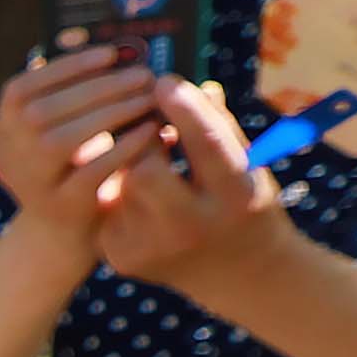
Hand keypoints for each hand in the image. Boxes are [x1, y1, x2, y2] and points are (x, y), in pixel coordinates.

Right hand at [0, 45, 158, 241]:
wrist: (62, 227)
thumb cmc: (71, 160)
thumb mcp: (62, 124)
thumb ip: (74, 91)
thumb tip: (115, 50)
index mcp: (4, 125)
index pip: (22, 89)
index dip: (65, 68)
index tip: (111, 53)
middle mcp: (7, 154)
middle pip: (43, 112)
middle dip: (99, 88)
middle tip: (143, 75)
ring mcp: (29, 182)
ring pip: (63, 141)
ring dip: (111, 114)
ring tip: (149, 99)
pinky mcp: (60, 206)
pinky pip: (91, 171)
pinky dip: (123, 148)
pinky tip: (151, 131)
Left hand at [78, 75, 287, 290]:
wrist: (240, 275)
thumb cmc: (244, 203)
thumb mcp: (249, 166)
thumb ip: (218, 127)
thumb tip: (184, 85)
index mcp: (236, 197)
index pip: (205, 143)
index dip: (182, 108)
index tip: (165, 82)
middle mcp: (192, 228)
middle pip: (145, 170)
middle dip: (144, 141)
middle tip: (148, 122)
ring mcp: (152, 248)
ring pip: (120, 184)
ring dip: (130, 163)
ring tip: (148, 157)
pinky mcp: (121, 257)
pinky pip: (107, 206)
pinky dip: (118, 189)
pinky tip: (136, 191)